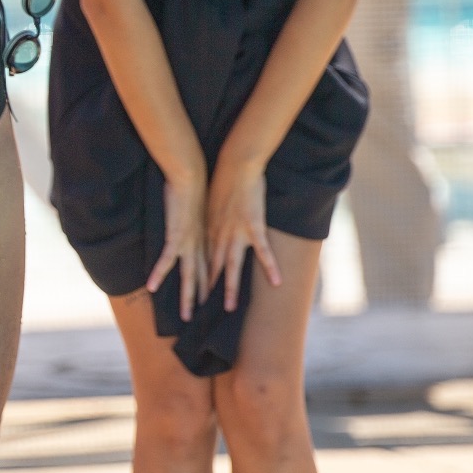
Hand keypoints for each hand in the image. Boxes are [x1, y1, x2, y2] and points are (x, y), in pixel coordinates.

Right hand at [146, 171, 207, 322]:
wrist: (191, 175)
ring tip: (185, 316)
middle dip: (200, 298)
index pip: (207, 266)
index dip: (208, 283)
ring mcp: (188, 242)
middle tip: (199, 316)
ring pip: (188, 276)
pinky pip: (166, 260)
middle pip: (200, 277)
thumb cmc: (194, 186)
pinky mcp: (176, 236)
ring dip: (188, 297)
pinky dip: (159, 275)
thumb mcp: (198, 206)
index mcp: (206, 238)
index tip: (208, 298)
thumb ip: (195, 218)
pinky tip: (152, 288)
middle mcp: (199, 244)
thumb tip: (191, 220)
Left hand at [205, 156, 280, 311]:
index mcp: (209, 228)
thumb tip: (213, 223)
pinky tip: (277, 282)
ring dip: (229, 288)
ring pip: (231, 266)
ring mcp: (236, 232)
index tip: (195, 292)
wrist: (236, 164)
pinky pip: (263, 252)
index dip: (199, 276)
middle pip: (212, 267)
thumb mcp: (212, 200)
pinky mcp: (253, 226)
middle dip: (205, 289)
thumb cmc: (224, 178)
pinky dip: (270, 267)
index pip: (203, 258)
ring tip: (229, 308)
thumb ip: (213, 216)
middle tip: (199, 309)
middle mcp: (220, 234)